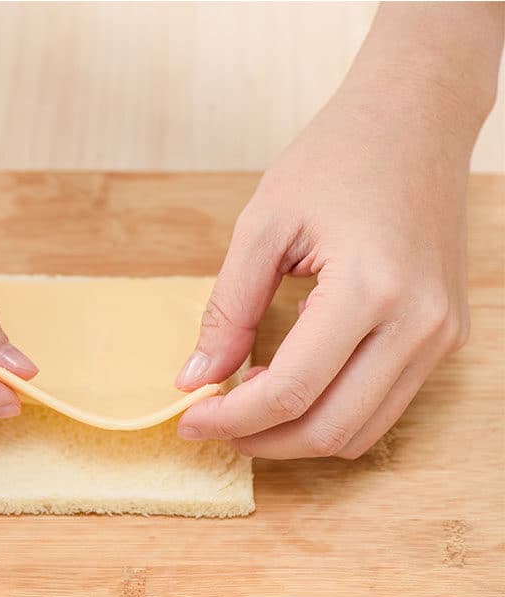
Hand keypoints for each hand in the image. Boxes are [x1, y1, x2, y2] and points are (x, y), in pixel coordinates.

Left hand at [175, 80, 476, 458]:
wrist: (416, 118)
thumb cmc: (336, 157)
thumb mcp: (262, 226)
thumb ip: (227, 309)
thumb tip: (195, 377)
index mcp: (369, 289)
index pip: (290, 391)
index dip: (231, 418)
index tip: (189, 418)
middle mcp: (418, 324)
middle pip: (330, 429)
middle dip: (262, 440)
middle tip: (214, 421)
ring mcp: (441, 335)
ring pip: (362, 430)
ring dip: (298, 433)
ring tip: (248, 399)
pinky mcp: (445, 334)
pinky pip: (385, 402)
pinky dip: (332, 409)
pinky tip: (293, 379)